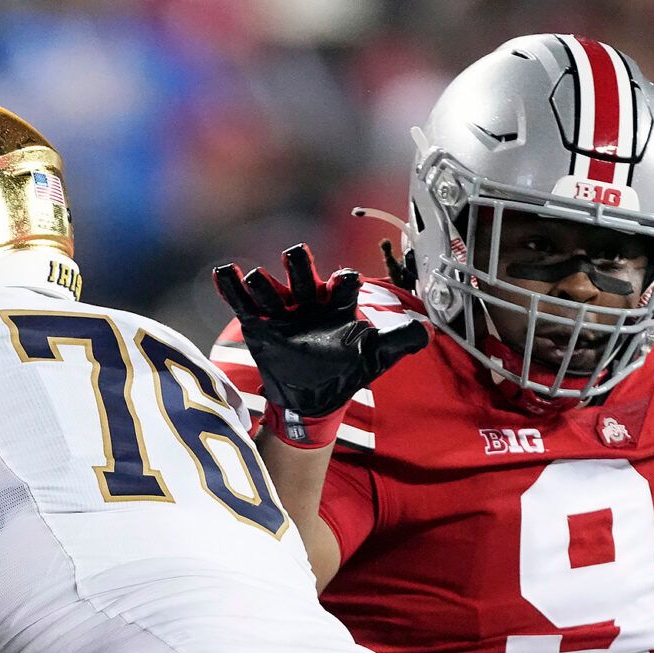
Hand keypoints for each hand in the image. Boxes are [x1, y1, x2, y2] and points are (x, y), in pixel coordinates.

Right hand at [212, 243, 428, 421]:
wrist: (313, 400)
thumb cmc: (346, 373)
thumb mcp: (376, 357)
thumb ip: (400, 341)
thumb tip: (430, 330)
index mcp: (338, 305)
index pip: (343, 285)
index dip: (344, 281)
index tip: (343, 281)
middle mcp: (310, 303)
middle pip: (303, 275)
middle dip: (299, 264)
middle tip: (295, 252)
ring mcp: (283, 313)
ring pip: (270, 290)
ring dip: (262, 283)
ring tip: (255, 276)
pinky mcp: (260, 326)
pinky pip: (243, 304)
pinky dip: (231, 288)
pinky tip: (223, 272)